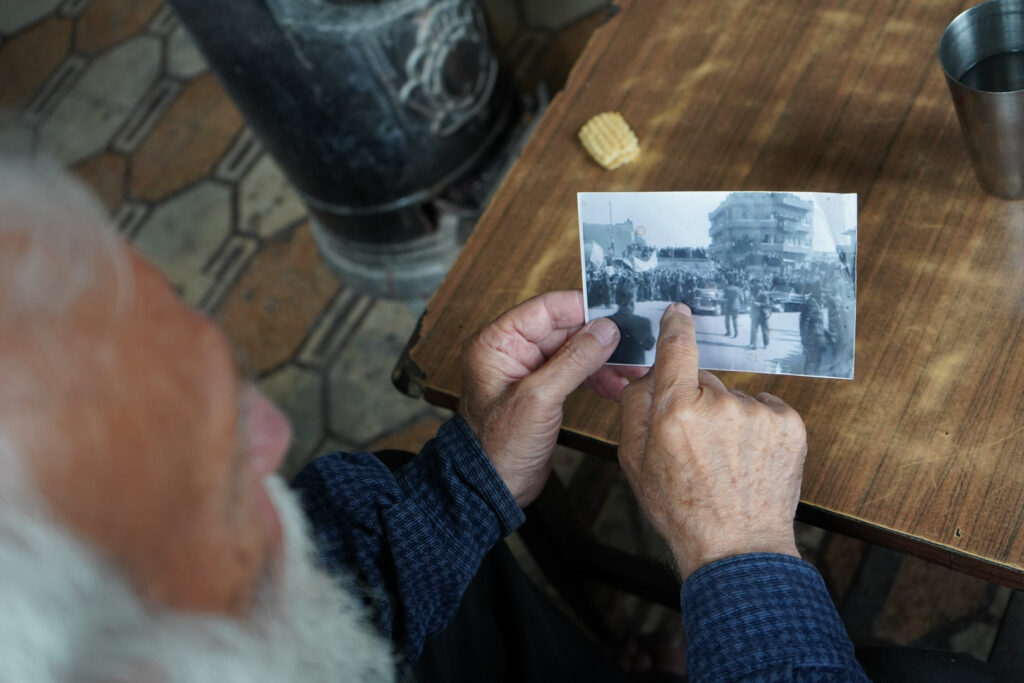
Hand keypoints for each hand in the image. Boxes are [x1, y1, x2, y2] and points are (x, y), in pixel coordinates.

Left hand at [461, 290, 643, 505]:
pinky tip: (617, 386)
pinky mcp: (542, 390)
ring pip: (573, 350)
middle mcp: (511, 351)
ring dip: (603, 359)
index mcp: (496, 342)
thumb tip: (605, 329)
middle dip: (599, 337)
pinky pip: (573, 372)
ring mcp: (527, 370)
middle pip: (563, 328)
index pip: (545, 308)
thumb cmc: (498, 445)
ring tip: (631, 370)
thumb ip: (573, 360)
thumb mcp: (539, 398)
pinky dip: (596, 377)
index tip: (615, 310)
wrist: (493, 487)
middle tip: (633, 344)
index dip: (582, 307)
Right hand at [618, 303, 806, 578]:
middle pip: (702, 379)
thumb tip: (648, 371)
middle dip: (695, 399)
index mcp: (675, 412)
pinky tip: (747, 457)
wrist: (737, 546)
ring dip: (727, 416)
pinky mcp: (789, 424)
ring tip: (725, 459)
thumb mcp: (635, 460)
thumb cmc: (681, 508)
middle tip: (694, 441)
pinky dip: (756, 425)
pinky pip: (764, 407)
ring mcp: (758, 413)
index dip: (677, 326)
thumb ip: (635, 407)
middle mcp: (719, 405)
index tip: (679, 312)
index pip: (677, 348)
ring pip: (733, 396)